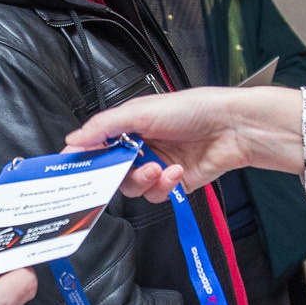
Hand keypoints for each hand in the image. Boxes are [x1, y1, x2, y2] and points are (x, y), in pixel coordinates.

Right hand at [61, 86, 304, 203]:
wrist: (232, 127)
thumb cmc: (192, 109)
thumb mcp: (141, 111)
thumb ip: (103, 127)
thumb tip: (73, 139)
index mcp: (129, 125)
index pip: (97, 144)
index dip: (85, 157)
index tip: (74, 167)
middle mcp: (141, 146)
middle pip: (111, 171)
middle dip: (116, 172)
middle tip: (119, 170)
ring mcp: (157, 166)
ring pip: (132, 187)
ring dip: (143, 180)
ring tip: (158, 168)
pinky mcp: (174, 184)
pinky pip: (156, 195)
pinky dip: (164, 186)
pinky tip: (177, 172)